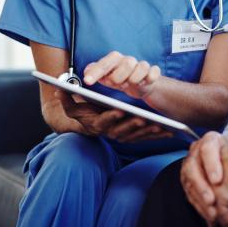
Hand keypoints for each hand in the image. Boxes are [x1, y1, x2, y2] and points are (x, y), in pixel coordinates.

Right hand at [56, 90, 171, 140]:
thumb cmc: (84, 112)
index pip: (103, 122)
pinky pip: (146, 137)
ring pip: (136, 136)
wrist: (89, 125)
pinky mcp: (133, 137)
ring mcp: (122, 136)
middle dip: (133, 126)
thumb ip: (67, 98)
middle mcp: (110, 132)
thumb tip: (59, 89)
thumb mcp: (73, 106)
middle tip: (144, 119)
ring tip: (159, 125)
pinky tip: (169, 130)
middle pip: (122, 131)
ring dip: (147, 132)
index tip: (119, 110)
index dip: (111, 117)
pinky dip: (156, 135)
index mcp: (97, 124)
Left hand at [83, 51, 160, 99]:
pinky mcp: (152, 72)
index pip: (105, 62)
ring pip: (142, 67)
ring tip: (130, 84)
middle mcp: (128, 60)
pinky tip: (145, 83)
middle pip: (127, 63)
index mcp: (115, 59)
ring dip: (135, 79)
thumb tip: (86, 71)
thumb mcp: (105, 77)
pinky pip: (154, 72)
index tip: (87, 81)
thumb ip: (95, 72)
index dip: (97, 71)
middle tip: (117, 85)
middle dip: (120, 77)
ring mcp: (142, 65)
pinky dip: (150, 78)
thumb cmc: (119, 79)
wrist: (138, 85)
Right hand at [180, 131, 224, 226]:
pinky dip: (201, 209)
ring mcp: (190, 166)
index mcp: (210, 140)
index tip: (218, 181)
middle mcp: (196, 151)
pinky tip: (212, 220)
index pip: (207, 149)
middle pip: (192, 169)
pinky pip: (191, 196)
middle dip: (201, 187)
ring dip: (200, 202)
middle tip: (212, 201)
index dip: (211, 165)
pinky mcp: (189, 181)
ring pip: (190, 185)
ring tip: (214, 216)